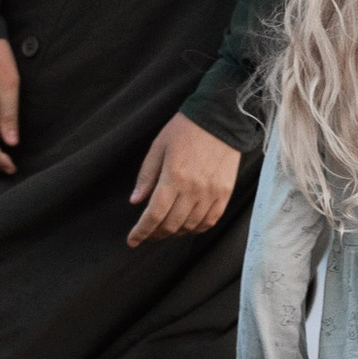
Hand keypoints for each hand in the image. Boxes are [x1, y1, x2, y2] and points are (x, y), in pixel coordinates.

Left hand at [128, 111, 240, 245]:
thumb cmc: (185, 129)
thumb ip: (146, 176)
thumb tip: (136, 201)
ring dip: (175, 232)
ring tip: (165, 228)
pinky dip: (197, 228)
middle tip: (147, 234)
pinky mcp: (225, 192)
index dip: (141, 231)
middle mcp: (193, 189)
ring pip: (190, 226)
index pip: (154, 214)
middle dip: (155, 234)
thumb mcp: (159, 147)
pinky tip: (187, 225)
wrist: (220, 118)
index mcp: (174, 177)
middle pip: (171, 224)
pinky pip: (210, 220)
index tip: (132, 240)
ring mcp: (211, 192)